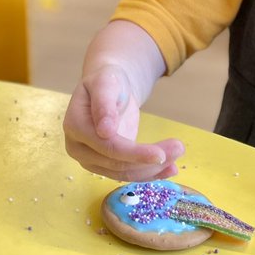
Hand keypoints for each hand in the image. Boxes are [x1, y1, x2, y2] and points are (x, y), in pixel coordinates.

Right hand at [63, 64, 183, 181]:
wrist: (109, 89)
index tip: (160, 154)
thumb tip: (105, 131)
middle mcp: (78, 147)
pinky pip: (128, 173)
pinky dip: (150, 173)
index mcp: (75, 125)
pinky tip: (170, 169)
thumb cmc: (106, 81)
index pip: (107, 146)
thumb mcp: (106, 83)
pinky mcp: (105, 165)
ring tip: (178, 154)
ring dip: (153, 169)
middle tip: (179, 148)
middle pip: (117, 163)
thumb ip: (104, 103)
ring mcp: (91, 159)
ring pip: (124, 172)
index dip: (134, 153)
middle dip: (150, 160)